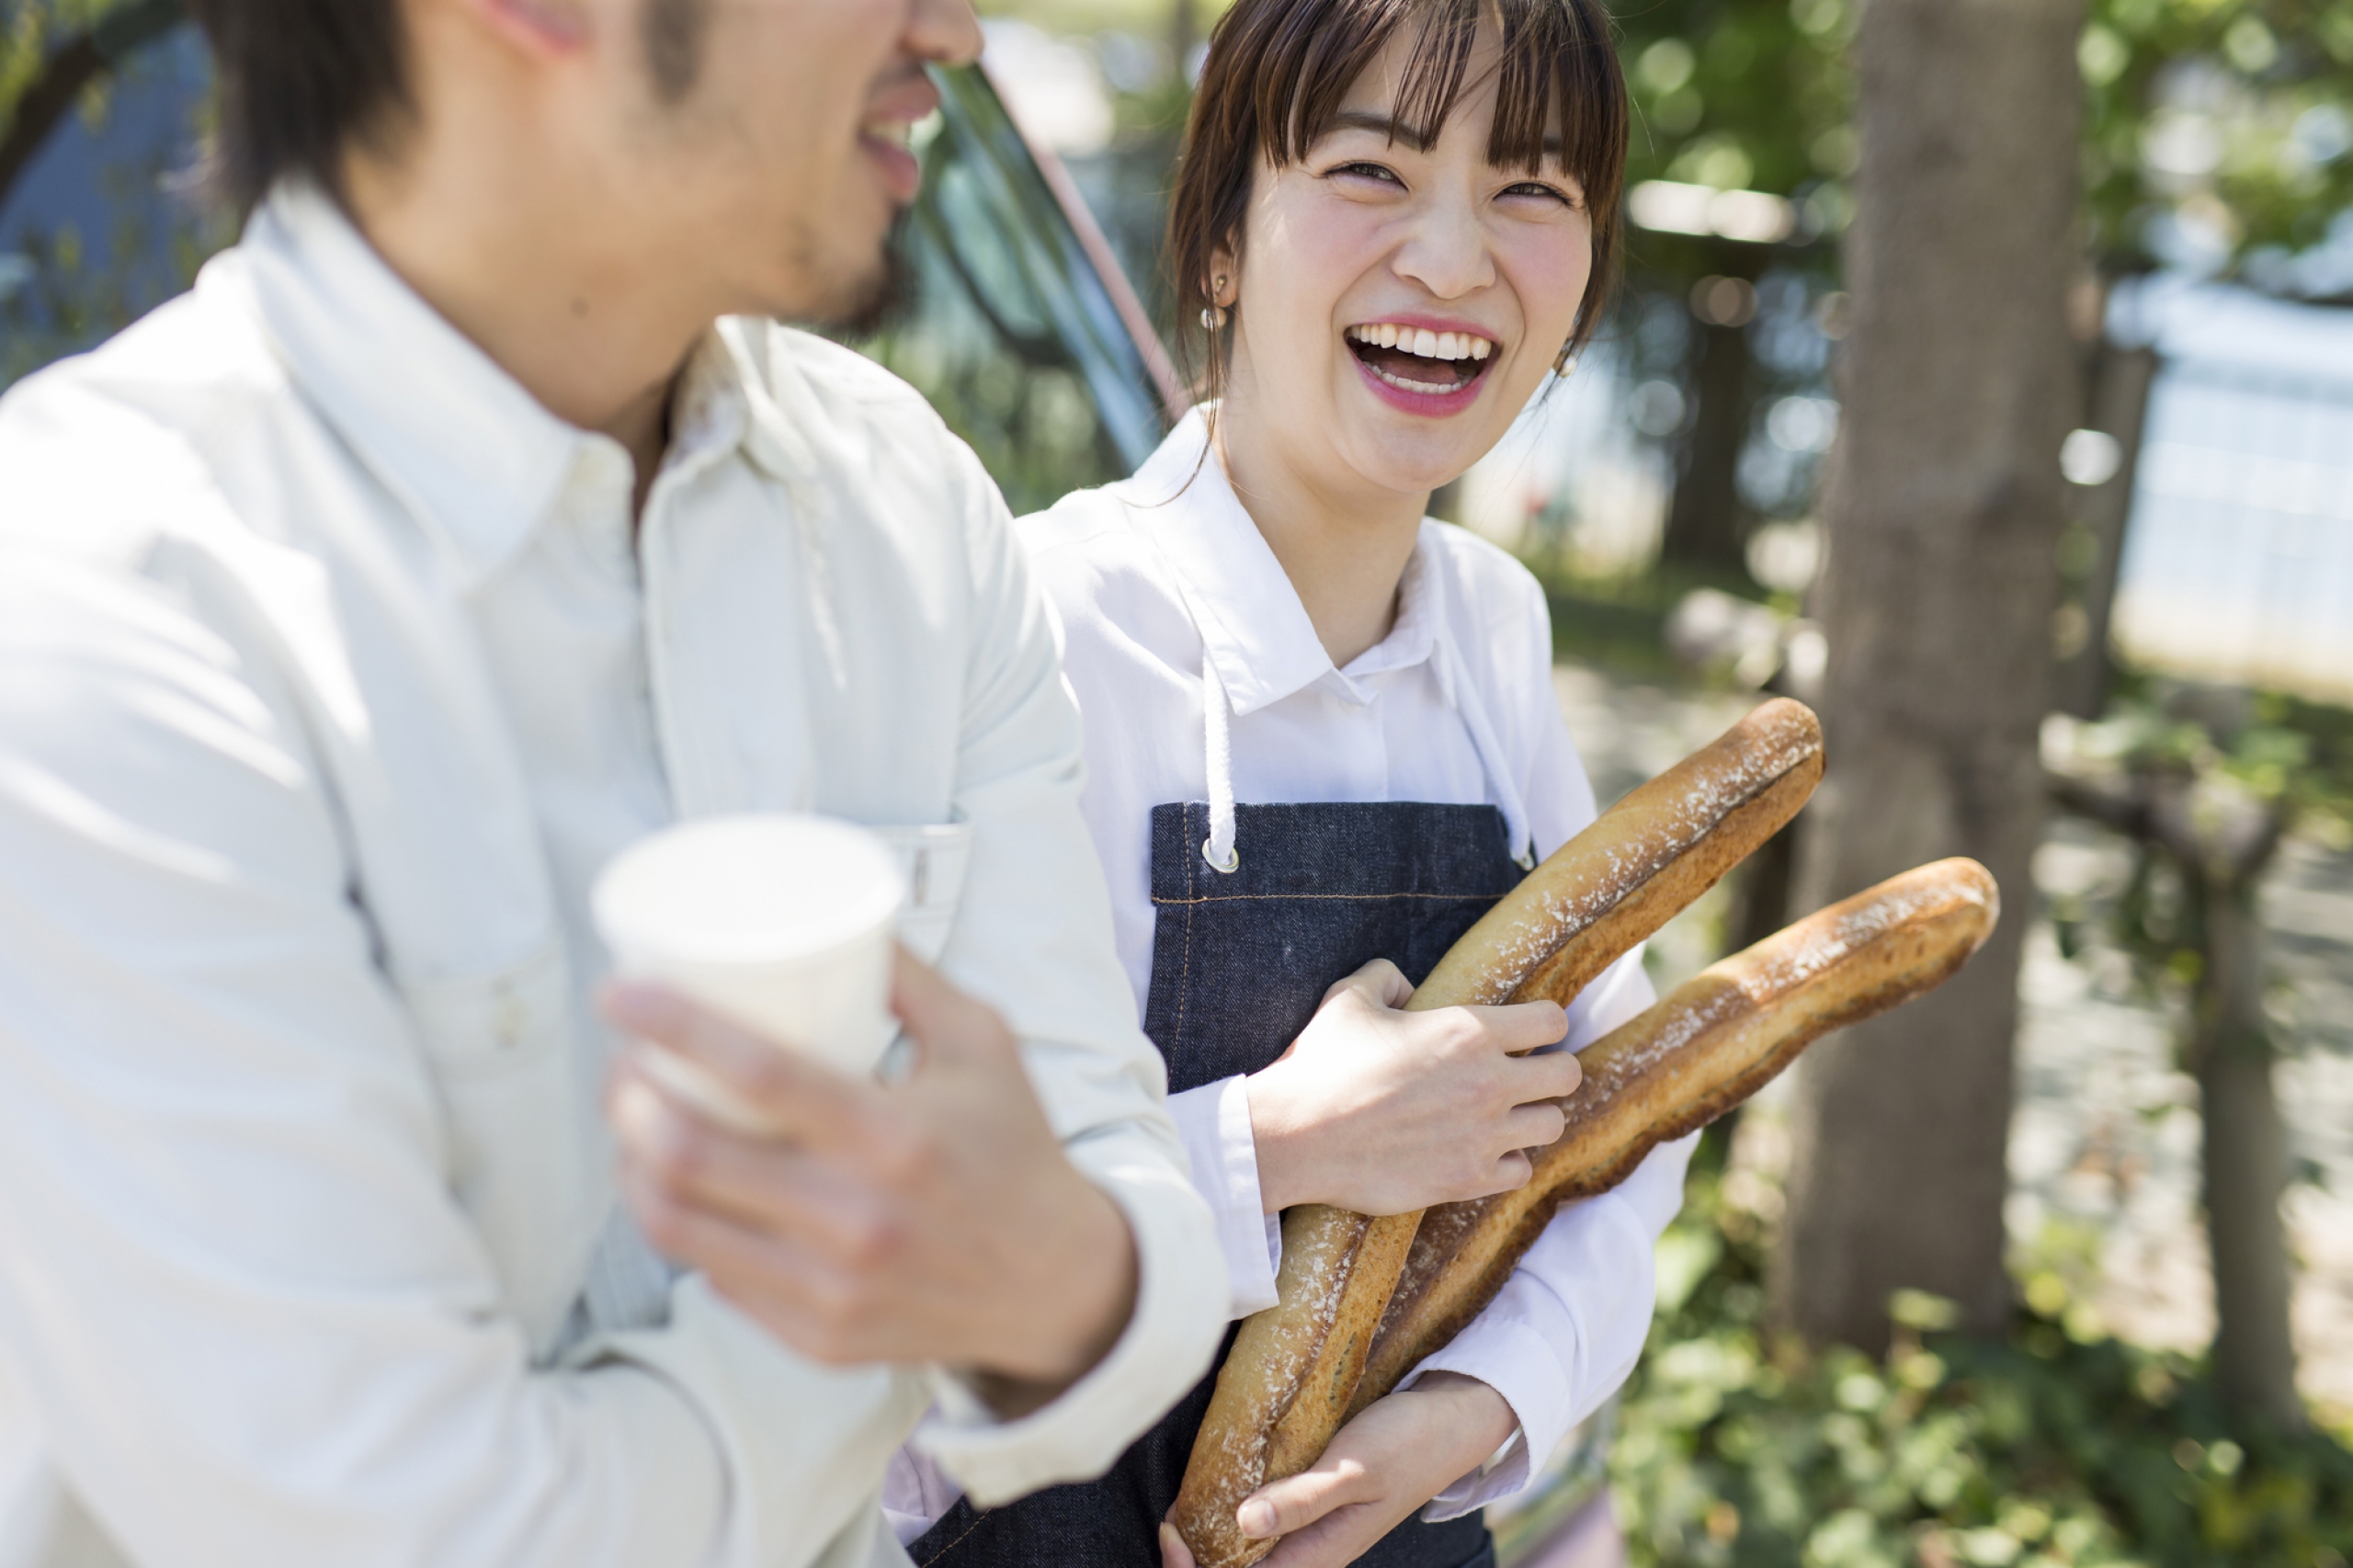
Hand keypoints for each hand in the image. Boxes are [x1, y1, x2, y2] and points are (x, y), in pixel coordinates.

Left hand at [602, 949, 1136, 1412]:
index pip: (758, 1072)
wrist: (1056, 1282)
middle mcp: (856, 1220)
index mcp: (894, 1138)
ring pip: (679, 1226)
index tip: (621, 995)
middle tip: (621, 1064)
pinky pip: (715, 1277)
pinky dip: (682, 1226)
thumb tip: (838, 915)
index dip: (671, 1026)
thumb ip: (911, 977)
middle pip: (691, 1155)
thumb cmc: (1013, 1150)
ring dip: (633, 1166)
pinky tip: (677, 1190)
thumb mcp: (983, 1045)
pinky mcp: (818, 1337)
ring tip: (635, 1126)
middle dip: (629, 1098)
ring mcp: (830, 1289)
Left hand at [1157, 1373, 1517, 1567]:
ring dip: (1213, 1526)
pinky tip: (1221, 1474)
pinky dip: (1234, 1501)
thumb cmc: (1407, 1444)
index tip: (1171, 1528)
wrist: (1452, 1420)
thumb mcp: (1354, 1469)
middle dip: (1196, 1551)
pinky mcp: (1311, 1500)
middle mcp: (1309, 1548)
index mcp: (1318, 1554)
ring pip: (1246, 1543)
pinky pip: (1263, 1515)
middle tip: (1172, 1511)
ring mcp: (1310, 1525)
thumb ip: (1301, 1499)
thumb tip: (1242, 1525)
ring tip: (1189, 1493)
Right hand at [1246, 960, 1579, 1214]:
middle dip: (1549, 1072)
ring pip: (1552, 1125)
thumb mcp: (1349, 998)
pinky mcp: (1469, 1178)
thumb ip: (1386, 976)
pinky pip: (1521, 1170)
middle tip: (1520, 1077)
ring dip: (1530, 1119)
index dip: (1543, 1024)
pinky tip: (1479, 1151)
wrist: (1297, 1136)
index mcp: (1470, 1030)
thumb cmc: (1321, 1063)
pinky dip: (1506, 1161)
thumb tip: (1408, 986)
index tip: (1525, 1034)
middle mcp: (1489, 1082)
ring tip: (1501, 1117)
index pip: (1554, 1021)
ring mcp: (1484, 1134)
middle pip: (1568, 1076)